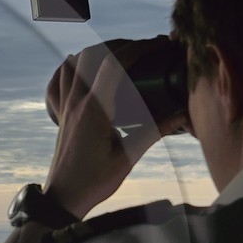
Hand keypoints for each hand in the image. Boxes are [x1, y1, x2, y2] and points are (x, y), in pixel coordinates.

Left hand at [44, 37, 189, 218]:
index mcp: (94, 110)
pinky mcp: (61, 113)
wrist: (64, 197)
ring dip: (96, 52)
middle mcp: (76, 102)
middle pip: (94, 55)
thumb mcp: (129, 157)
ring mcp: (65, 106)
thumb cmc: (94, 181)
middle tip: (144, 49)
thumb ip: (154, 132)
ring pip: (74, 63)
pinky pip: (59, 80)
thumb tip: (182, 115)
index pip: (115, 64)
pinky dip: (71, 67)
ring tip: (120, 54)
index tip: (157, 45)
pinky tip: (84, 69)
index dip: (138, 48)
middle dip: (122, 45)